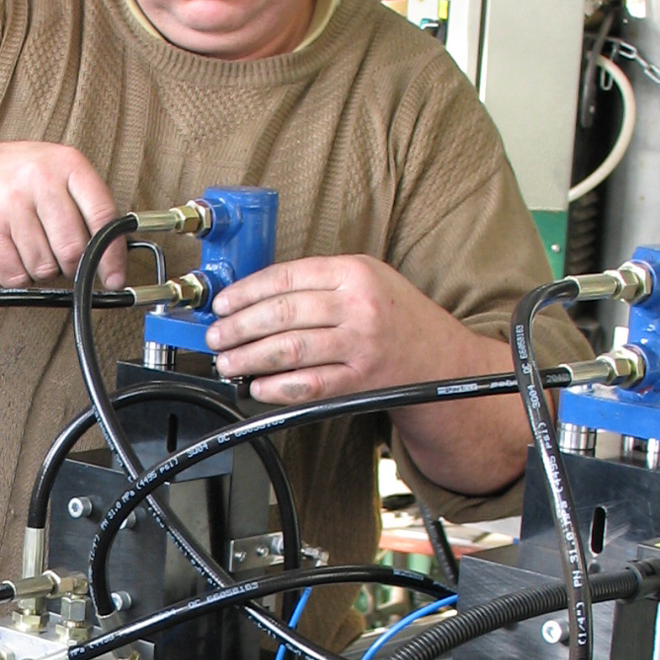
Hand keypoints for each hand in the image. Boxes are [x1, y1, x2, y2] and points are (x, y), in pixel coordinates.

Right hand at [0, 143, 126, 289]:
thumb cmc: (11, 179)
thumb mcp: (54, 172)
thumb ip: (85, 204)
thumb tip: (114, 254)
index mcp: (67, 163)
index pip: (103, 216)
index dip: (112, 255)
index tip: (114, 278)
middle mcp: (40, 178)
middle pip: (74, 249)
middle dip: (70, 265)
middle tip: (60, 257)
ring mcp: (12, 203)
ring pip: (45, 267)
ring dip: (40, 269)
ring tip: (28, 245)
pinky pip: (16, 275)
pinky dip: (16, 275)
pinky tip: (10, 252)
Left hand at [203, 255, 492, 402]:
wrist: (443, 360)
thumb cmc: (397, 316)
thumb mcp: (368, 279)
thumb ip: (320, 281)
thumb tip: (256, 294)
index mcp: (355, 272)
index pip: (287, 277)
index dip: (246, 291)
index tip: (222, 303)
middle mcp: (359, 306)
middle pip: (283, 313)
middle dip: (239, 326)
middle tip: (216, 336)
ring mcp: (361, 344)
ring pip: (290, 349)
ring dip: (250, 357)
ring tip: (227, 362)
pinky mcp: (361, 379)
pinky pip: (310, 383)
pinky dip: (278, 387)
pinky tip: (258, 386)